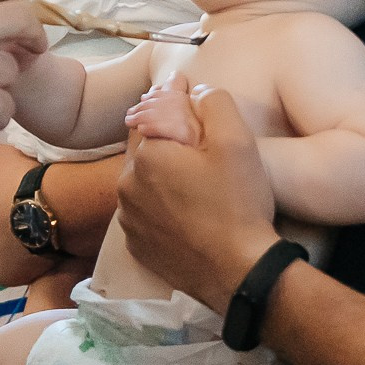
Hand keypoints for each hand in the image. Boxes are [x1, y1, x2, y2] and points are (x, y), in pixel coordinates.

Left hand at [118, 81, 277, 313]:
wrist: (239, 273)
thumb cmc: (237, 204)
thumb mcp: (236, 141)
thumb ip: (214, 102)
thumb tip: (196, 90)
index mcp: (145, 155)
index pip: (152, 113)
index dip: (172, 100)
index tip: (186, 90)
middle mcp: (126, 185)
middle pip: (145, 148)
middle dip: (166, 139)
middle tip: (196, 141)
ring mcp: (129, 220)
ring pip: (142, 182)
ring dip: (160, 174)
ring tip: (192, 178)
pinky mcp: (137, 247)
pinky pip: (145, 214)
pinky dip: (159, 206)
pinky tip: (185, 209)